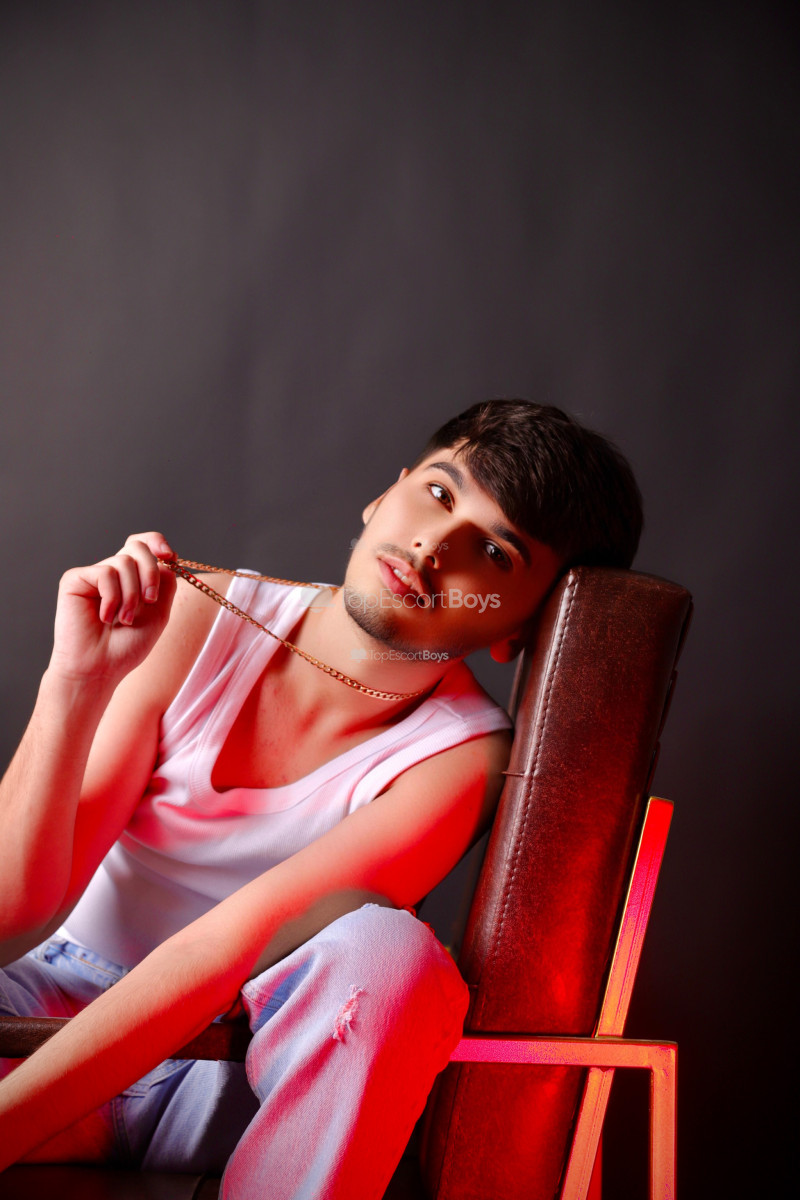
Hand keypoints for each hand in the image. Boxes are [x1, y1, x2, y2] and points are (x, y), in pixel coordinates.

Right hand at [48, 532, 177, 686]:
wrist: (99, 668)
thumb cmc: (126, 647)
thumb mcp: (158, 614)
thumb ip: (165, 584)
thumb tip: (167, 559)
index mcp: (132, 578)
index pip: (144, 545)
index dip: (156, 542)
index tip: (169, 556)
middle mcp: (112, 573)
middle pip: (137, 547)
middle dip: (150, 571)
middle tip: (150, 599)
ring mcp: (93, 575)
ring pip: (124, 562)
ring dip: (131, 595)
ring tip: (124, 620)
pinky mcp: (75, 579)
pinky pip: (105, 572)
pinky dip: (112, 598)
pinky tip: (105, 618)